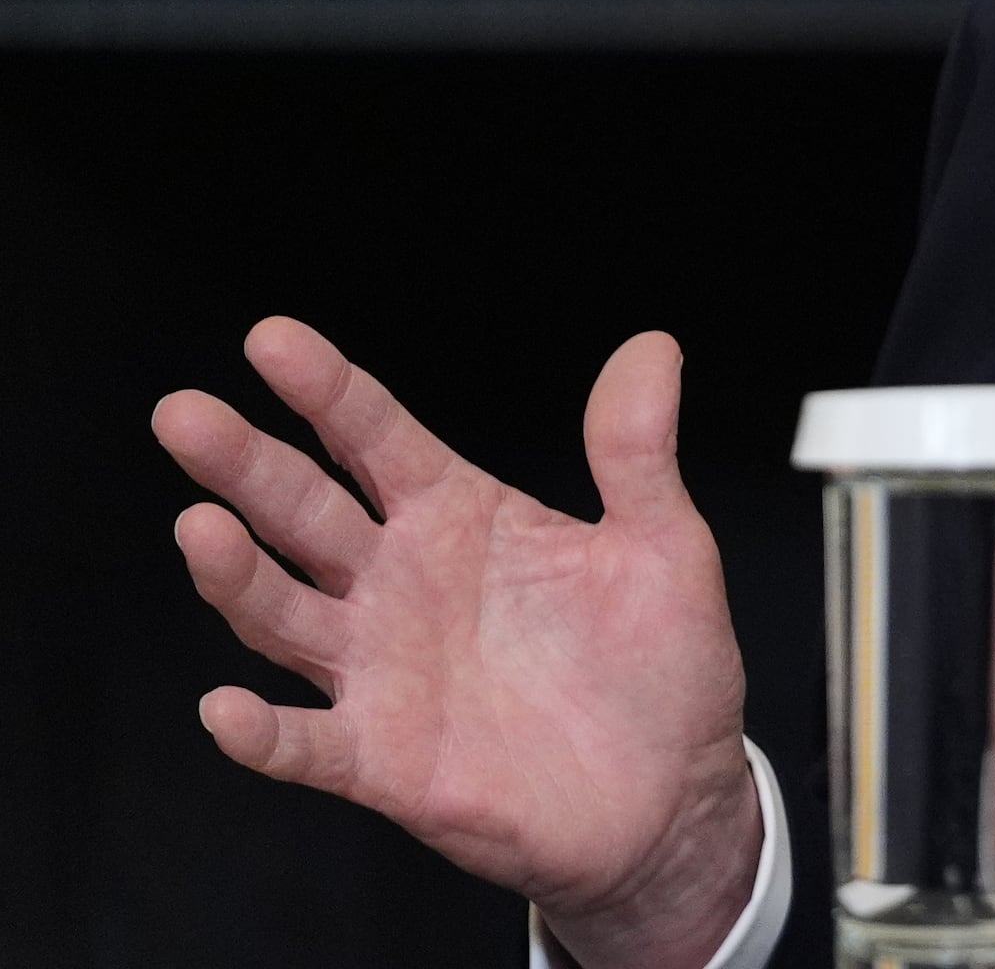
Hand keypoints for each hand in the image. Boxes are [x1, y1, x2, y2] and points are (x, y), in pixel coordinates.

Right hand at [152, 318, 762, 968]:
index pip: (376, 439)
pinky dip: (262, 732)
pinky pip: (307, 744)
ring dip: (238, 577)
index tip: (271, 339)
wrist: (671, 794)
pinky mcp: (384, 760)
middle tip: (184, 414)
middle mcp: (401, 585)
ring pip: (284, 614)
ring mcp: (382, 671)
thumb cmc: (659, 666)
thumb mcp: (663, 545)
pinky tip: (226, 709)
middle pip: (305, 513)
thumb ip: (636, 451)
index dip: (326, 390)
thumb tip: (653, 348)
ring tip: (201, 528)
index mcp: (460, 518)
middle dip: (244, 464)